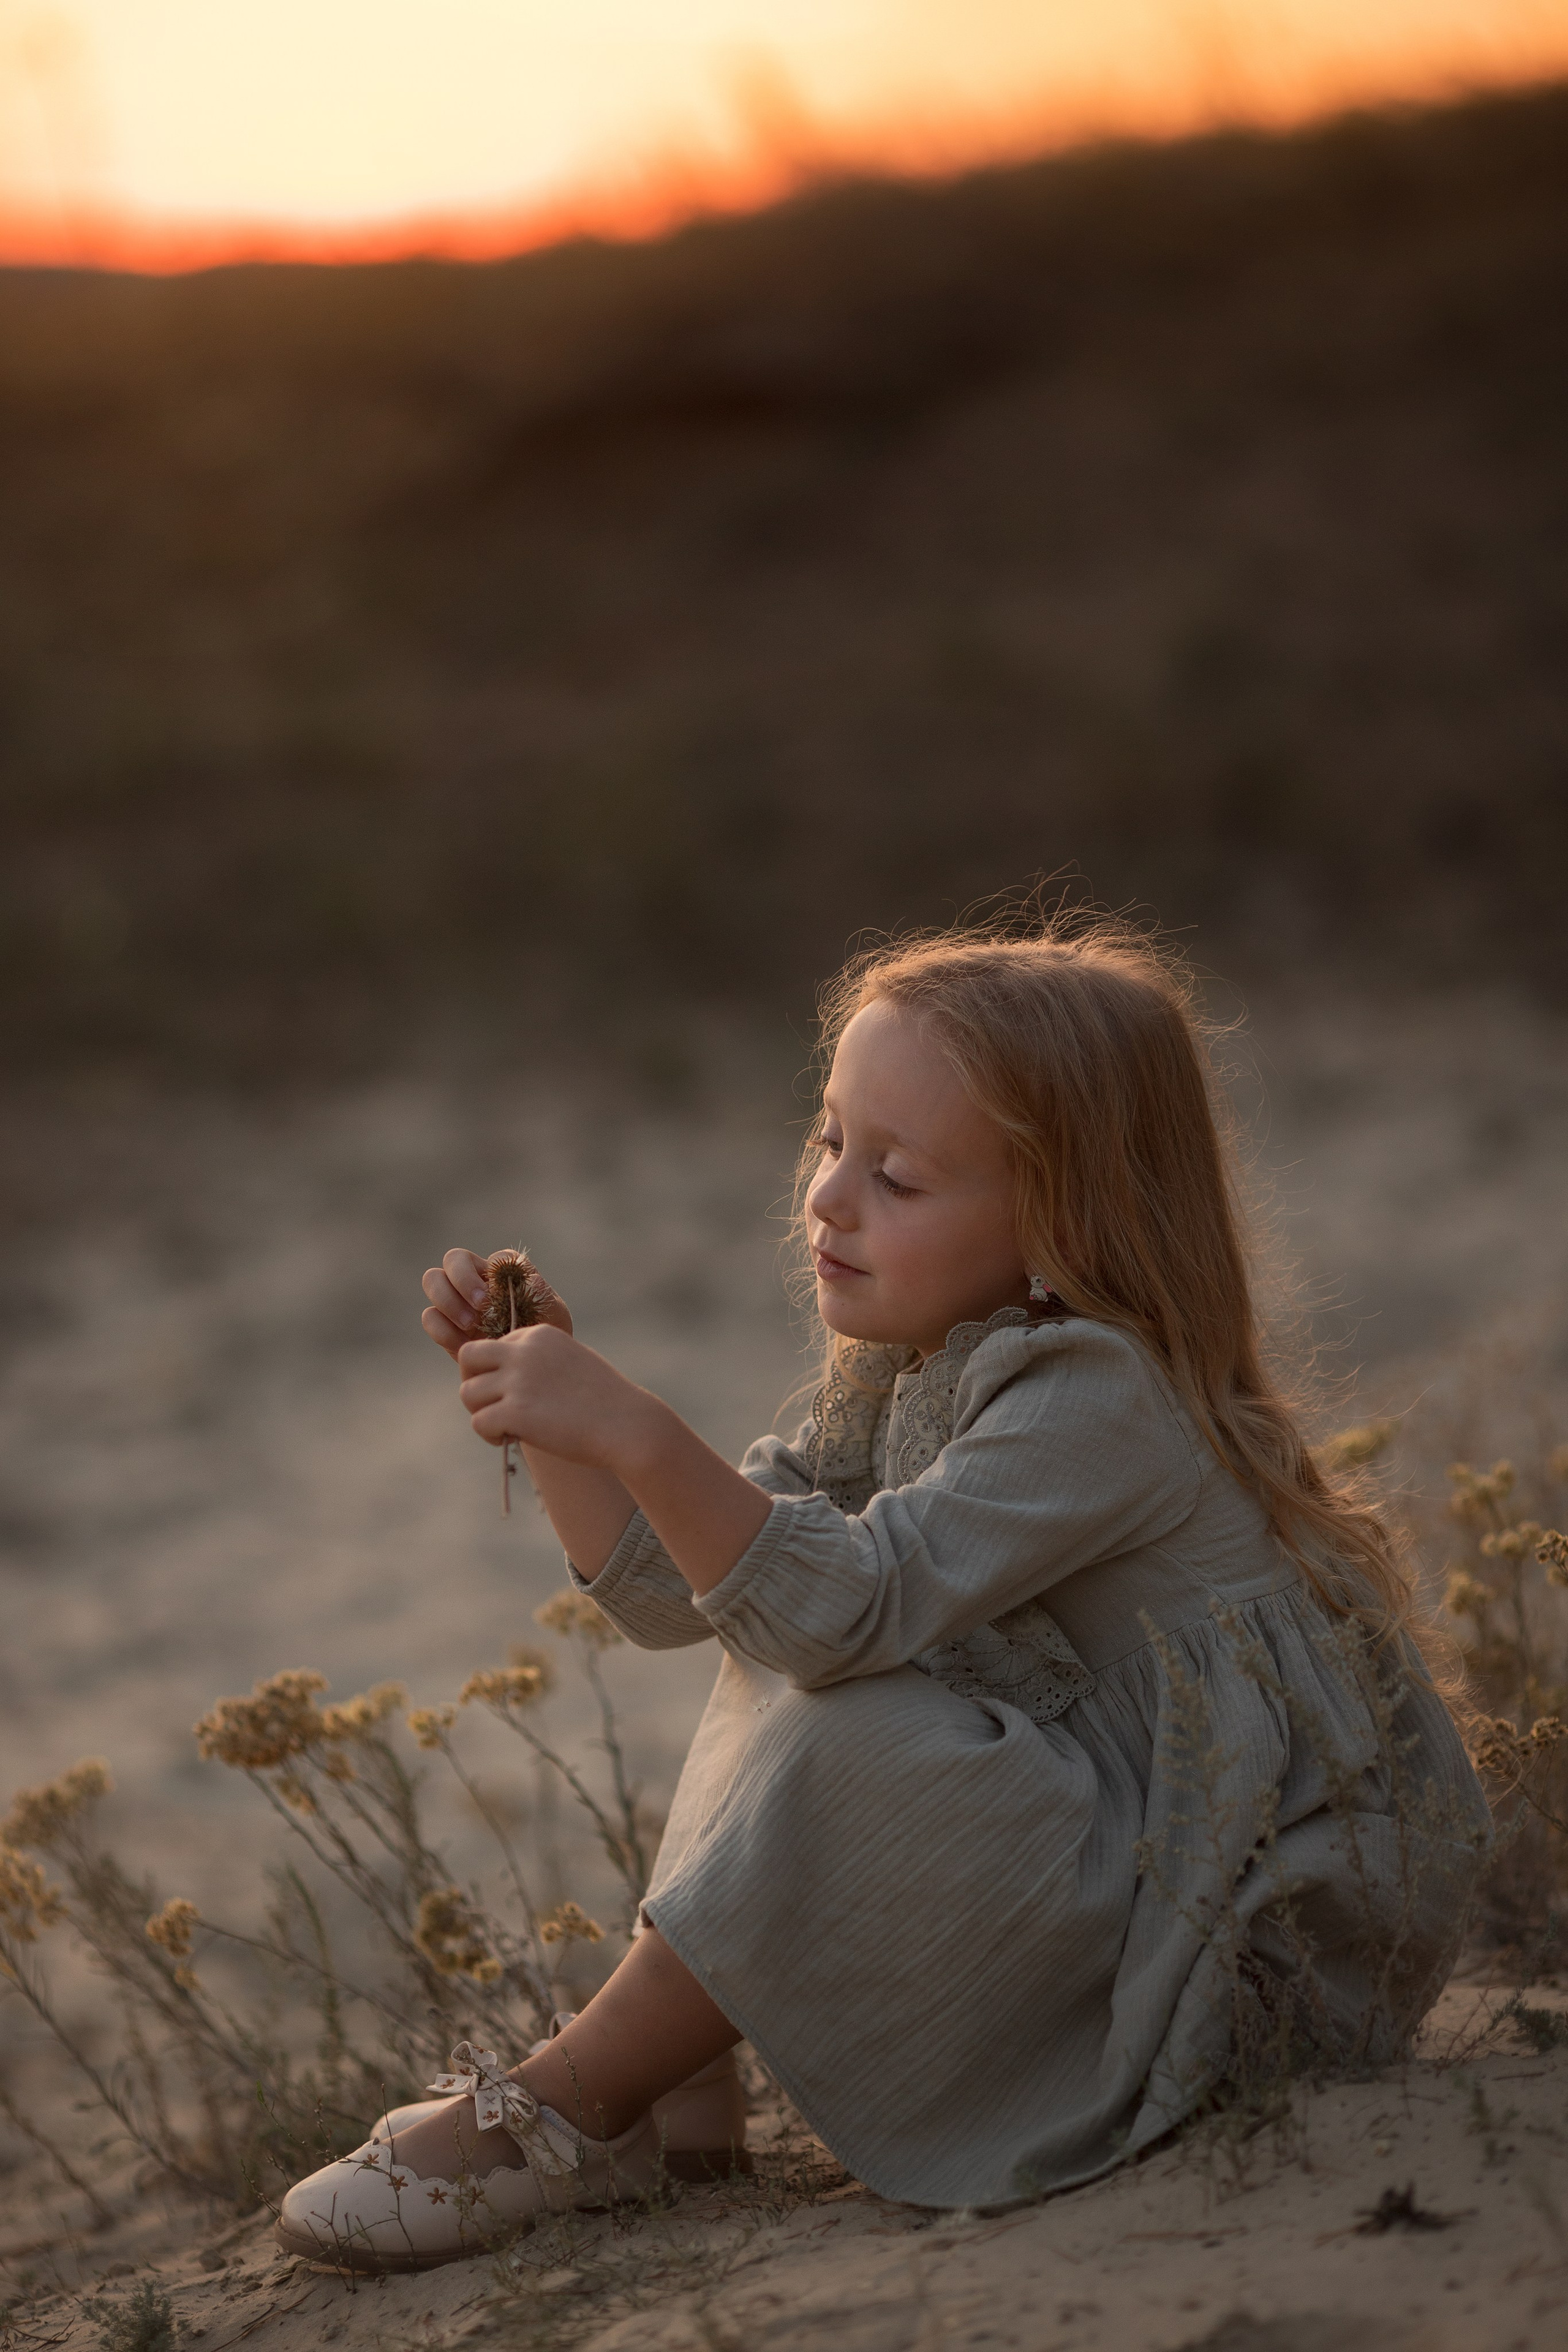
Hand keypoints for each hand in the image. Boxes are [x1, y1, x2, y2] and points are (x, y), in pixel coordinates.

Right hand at [421, 1248, 572, 1363]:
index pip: (494, 1259)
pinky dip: (442, 1330)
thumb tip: (526, 1277)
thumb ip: (539, 1294)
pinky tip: (464, 1345)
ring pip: (433, 1280)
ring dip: (448, 1302)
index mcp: (506, 1270)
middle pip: (453, 1259)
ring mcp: (458, 1299)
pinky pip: (430, 1317)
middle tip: (479, 1309)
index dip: (494, 1274)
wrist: (528, 1370)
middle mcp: (478, 1278)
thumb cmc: (542, 1336)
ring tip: (470, 1326)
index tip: (496, 1298)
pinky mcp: (446, 1324)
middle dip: (462, 1281)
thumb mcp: (552, 1314)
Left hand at [456, 1325, 657, 1472]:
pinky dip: (489, 1435)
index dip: (495, 1372)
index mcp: (538, 1334)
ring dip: (481, 1412)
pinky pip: (479, 1422)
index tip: (514, 1392)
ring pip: (468, 1392)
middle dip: (474, 1382)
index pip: (491, 1345)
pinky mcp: (515, 1411)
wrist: (627, 1425)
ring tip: (504, 1427)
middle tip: (491, 1406)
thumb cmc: (603, 1401)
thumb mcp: (569, 1362)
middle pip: (468, 1358)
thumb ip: (538, 1361)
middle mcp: (524, 1350)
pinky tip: (508, 1440)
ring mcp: (518, 1380)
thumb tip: (501, 1376)